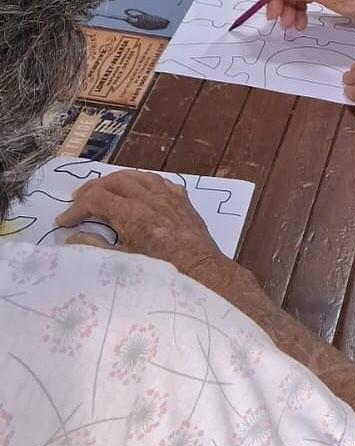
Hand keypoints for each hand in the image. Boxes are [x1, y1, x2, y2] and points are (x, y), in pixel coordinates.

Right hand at [56, 171, 230, 286]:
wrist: (200, 270)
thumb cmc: (161, 270)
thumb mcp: (122, 263)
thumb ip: (95, 247)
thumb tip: (72, 237)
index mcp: (131, 211)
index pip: (95, 198)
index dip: (76, 208)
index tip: (63, 222)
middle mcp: (148, 197)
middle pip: (114, 181)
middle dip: (92, 189)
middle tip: (78, 202)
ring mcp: (167, 195)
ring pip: (137, 176)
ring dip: (117, 181)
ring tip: (104, 191)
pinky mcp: (182, 200)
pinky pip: (159, 182)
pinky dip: (143, 182)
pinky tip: (139, 191)